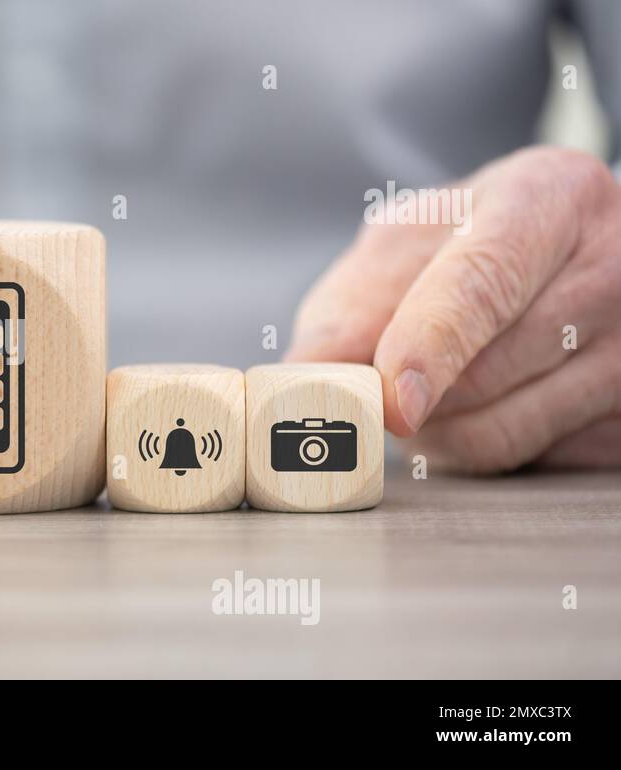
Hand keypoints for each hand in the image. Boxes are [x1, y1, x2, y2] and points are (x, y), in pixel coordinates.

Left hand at [287, 145, 620, 472]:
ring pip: (501, 433)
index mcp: (548, 196)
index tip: (392, 400)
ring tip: (429, 385)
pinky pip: (528, 462)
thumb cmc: (470, 243)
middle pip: (481, 374)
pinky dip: (480, 446)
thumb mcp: (406, 244)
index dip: (429, 347)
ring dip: (434, 431)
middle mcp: (610, 266)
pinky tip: (488, 401)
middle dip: (405, 395)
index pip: (483, 283)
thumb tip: (301, 377)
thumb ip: (350, 306)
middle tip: (378, 380)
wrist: (573, 252)